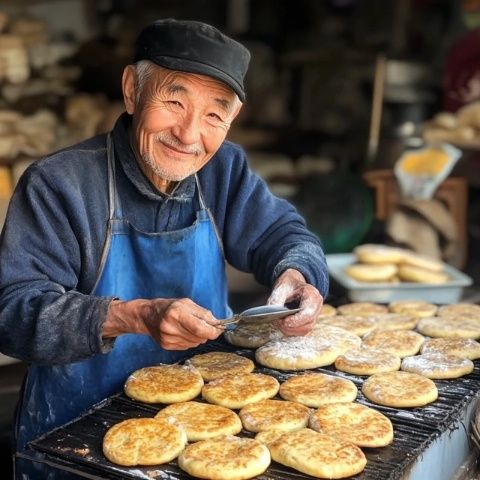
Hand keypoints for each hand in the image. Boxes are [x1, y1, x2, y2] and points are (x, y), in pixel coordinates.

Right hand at [103, 298, 221, 349]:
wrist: (147, 315)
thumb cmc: (169, 306)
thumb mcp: (187, 303)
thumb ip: (203, 314)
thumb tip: (218, 324)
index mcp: (176, 313)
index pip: (200, 329)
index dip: (213, 331)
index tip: (219, 329)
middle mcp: (170, 327)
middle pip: (199, 337)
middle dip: (206, 332)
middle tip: (203, 324)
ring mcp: (167, 338)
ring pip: (195, 343)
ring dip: (198, 336)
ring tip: (189, 326)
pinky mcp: (166, 345)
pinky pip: (187, 346)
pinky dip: (189, 340)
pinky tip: (182, 332)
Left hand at [267, 268, 322, 335]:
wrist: (294, 284)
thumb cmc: (289, 284)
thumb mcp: (281, 287)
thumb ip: (277, 299)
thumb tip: (272, 312)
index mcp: (313, 295)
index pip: (308, 313)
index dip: (296, 320)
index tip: (283, 322)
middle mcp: (316, 307)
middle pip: (307, 324)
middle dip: (291, 326)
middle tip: (277, 322)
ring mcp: (314, 316)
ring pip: (304, 330)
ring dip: (290, 330)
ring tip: (277, 322)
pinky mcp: (308, 322)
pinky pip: (300, 331)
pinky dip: (290, 330)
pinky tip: (281, 324)